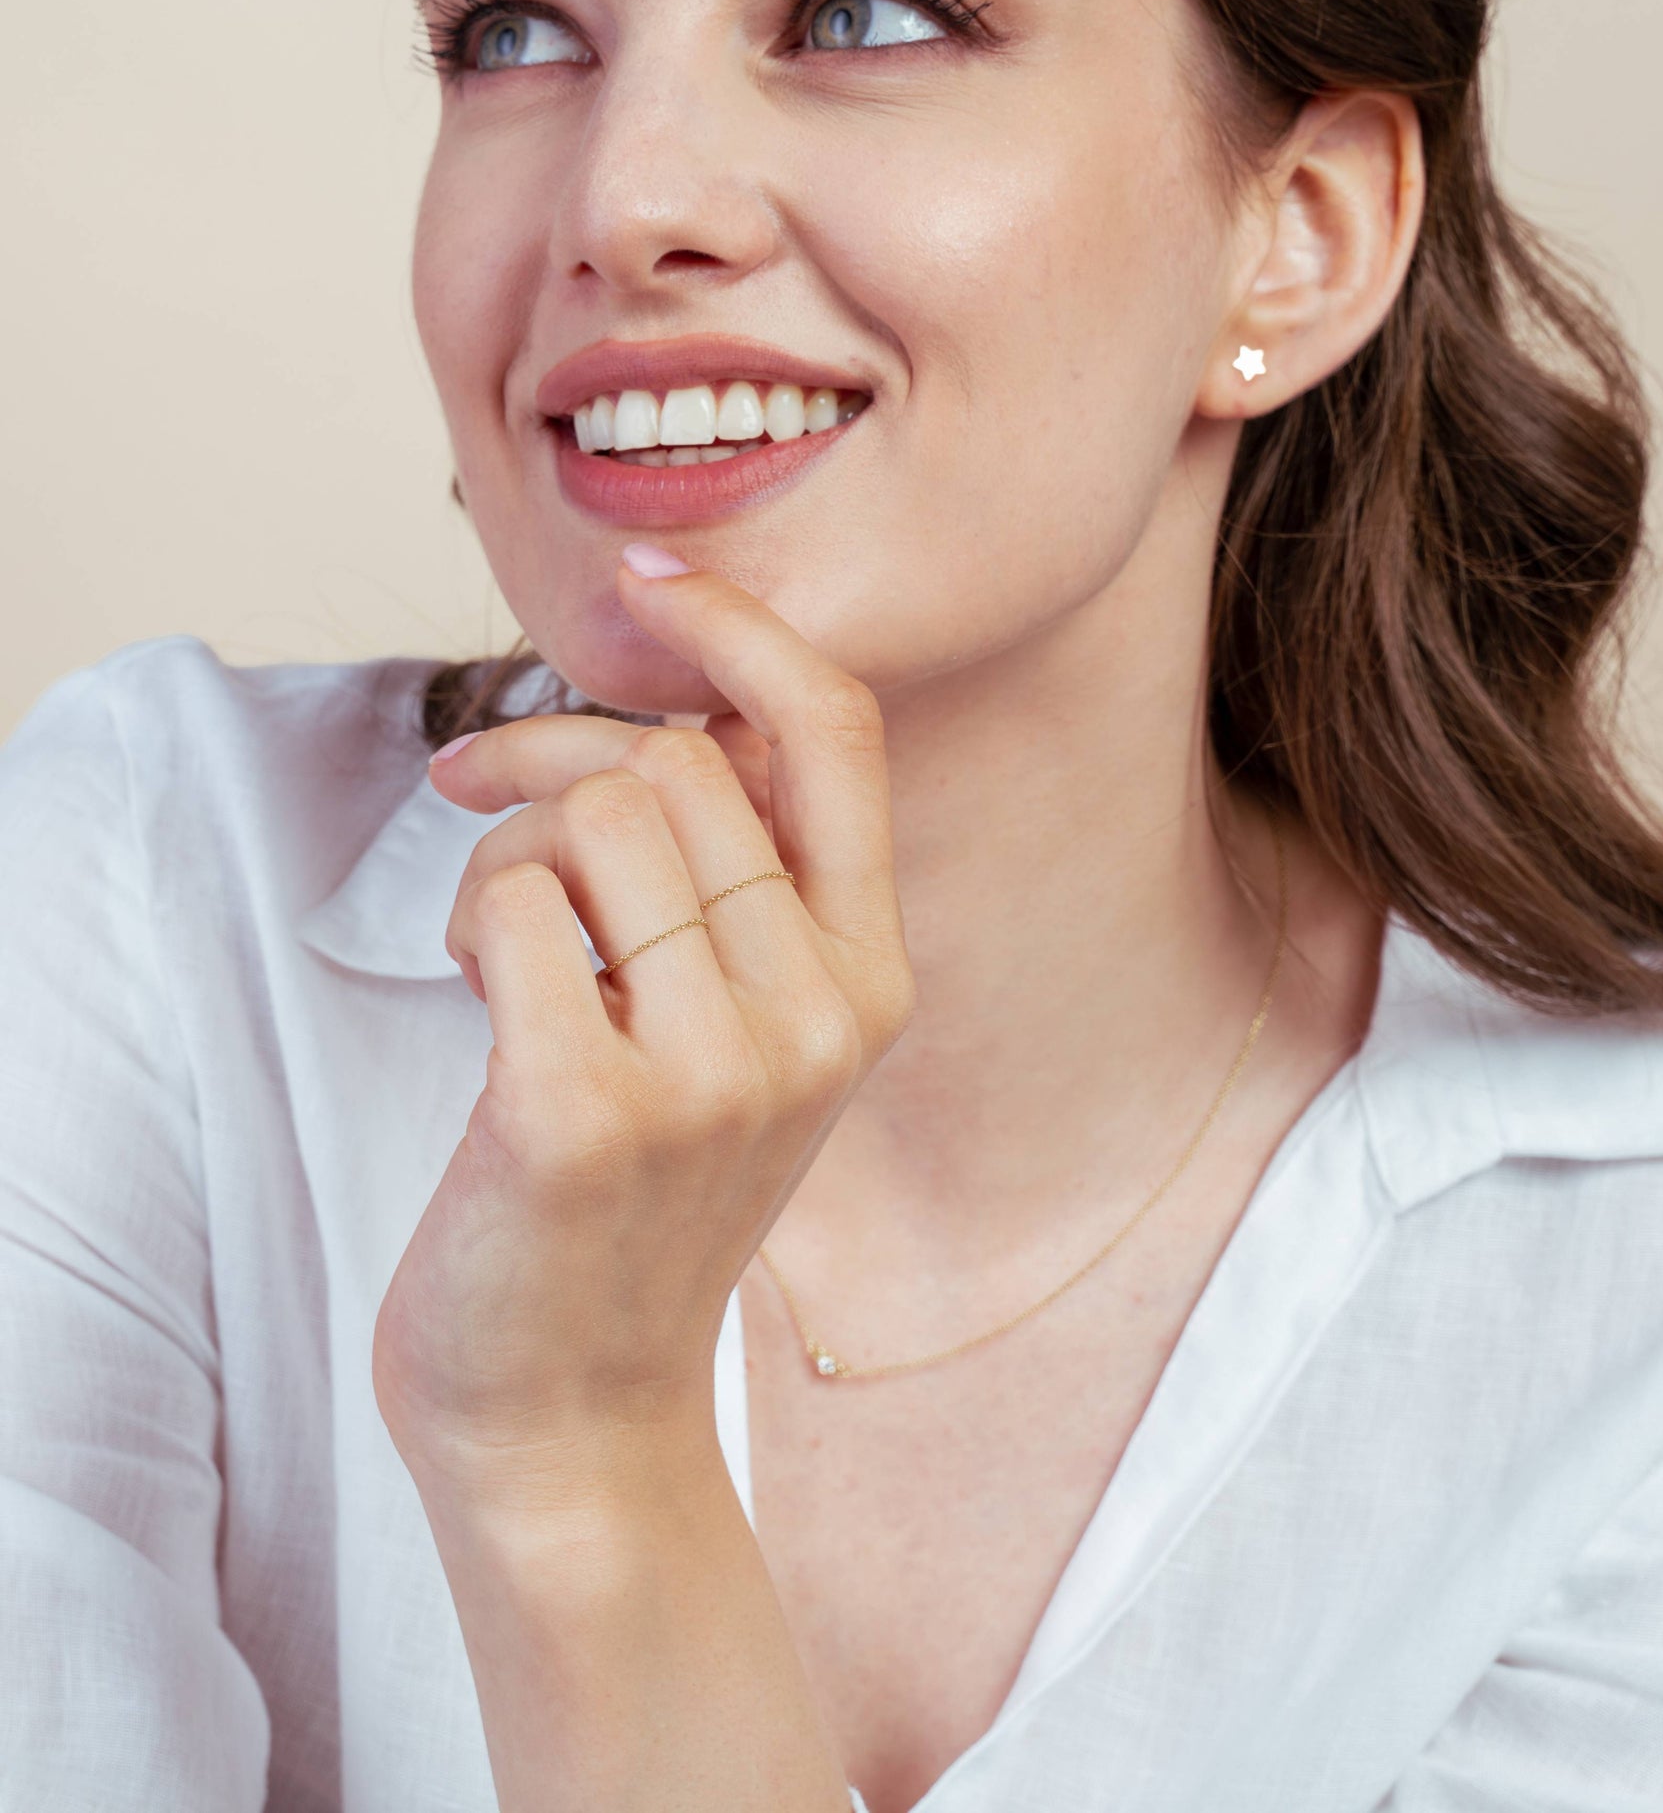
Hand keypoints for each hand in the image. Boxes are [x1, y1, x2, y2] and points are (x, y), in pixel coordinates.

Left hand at [371, 564, 916, 1508]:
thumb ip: (741, 882)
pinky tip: (478, 998)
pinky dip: (469, 920)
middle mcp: (821, 1014)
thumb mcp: (744, 1033)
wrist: (573, 1407)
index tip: (647, 578)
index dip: (742, 629)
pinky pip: (511, 901)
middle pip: (679, 762)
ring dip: (512, 856)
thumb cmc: (639, 1194)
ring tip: (505, 950)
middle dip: (558, 759)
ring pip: (599, 813)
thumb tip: (659, 708)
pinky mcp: (584, 1110)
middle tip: (488, 802)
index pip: (837, 736)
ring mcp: (716, 1068)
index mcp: (870, 979)